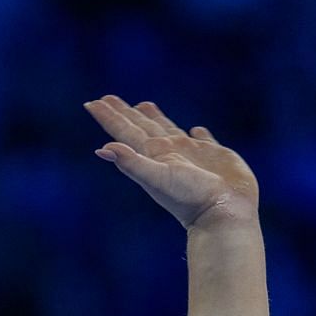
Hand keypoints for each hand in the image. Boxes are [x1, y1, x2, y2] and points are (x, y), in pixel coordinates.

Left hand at [83, 95, 257, 231]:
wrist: (224, 216)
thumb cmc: (191, 198)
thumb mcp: (158, 178)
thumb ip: (132, 162)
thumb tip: (102, 149)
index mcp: (153, 155)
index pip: (126, 131)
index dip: (109, 117)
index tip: (91, 103)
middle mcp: (169, 153)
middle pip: (142, 127)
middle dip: (126, 113)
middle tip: (108, 98)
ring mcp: (192, 155)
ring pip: (169, 130)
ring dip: (155, 119)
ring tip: (144, 106)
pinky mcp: (215, 156)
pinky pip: (203, 139)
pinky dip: (199, 133)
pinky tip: (196, 130)